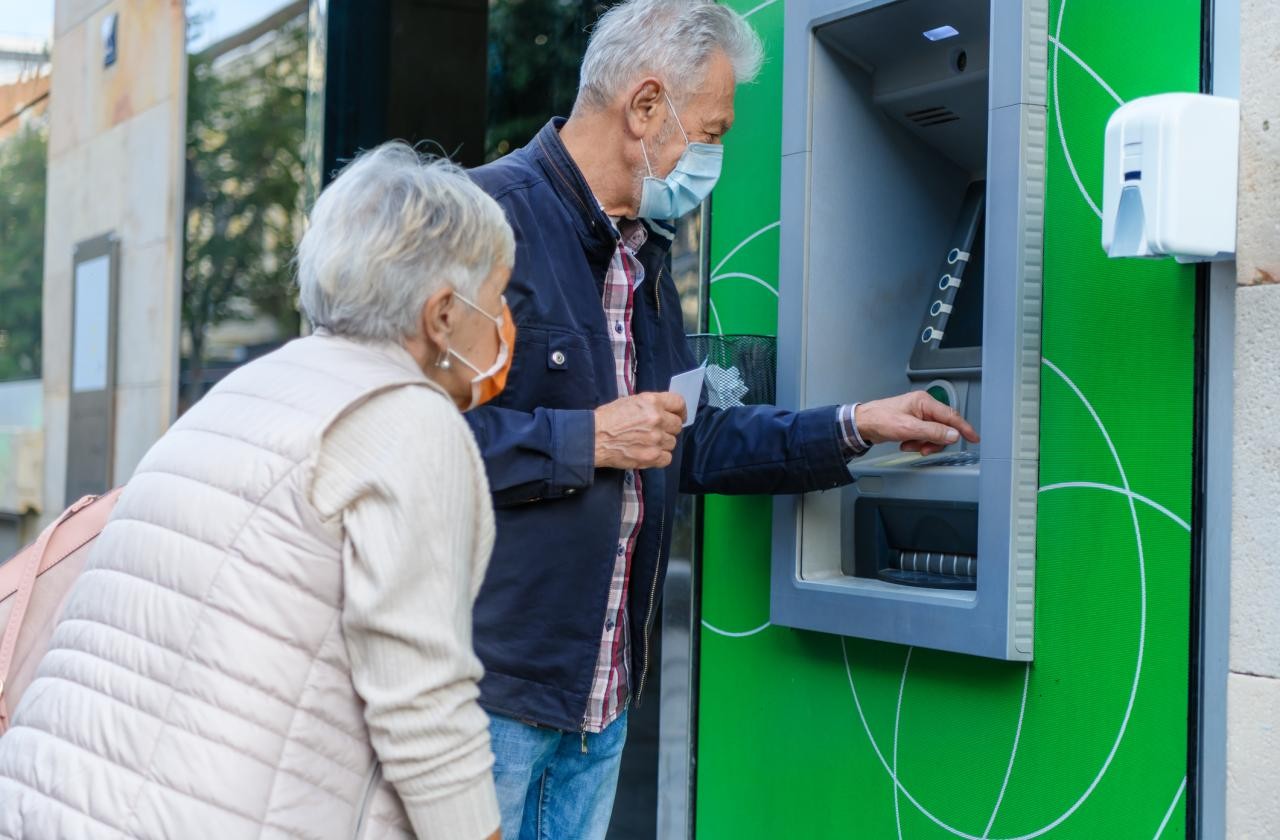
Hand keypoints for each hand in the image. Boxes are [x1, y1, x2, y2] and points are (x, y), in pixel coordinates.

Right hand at [594, 392, 686, 469]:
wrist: (594, 438)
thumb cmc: (607, 419)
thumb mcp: (630, 402)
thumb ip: (650, 405)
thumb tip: (664, 410)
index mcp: (652, 402)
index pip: (679, 403)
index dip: (680, 410)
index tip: (679, 415)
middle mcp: (657, 419)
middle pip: (677, 425)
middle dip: (669, 428)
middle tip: (657, 431)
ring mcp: (655, 439)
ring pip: (672, 442)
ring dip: (663, 443)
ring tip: (648, 442)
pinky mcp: (652, 456)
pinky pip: (667, 458)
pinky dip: (660, 457)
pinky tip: (649, 453)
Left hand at [855, 391, 979, 456]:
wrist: (862, 424)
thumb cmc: (880, 420)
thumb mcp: (908, 428)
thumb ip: (933, 432)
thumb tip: (953, 435)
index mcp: (925, 402)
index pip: (951, 416)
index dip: (964, 428)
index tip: (974, 438)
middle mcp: (923, 406)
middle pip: (943, 428)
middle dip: (934, 441)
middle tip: (923, 448)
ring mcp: (918, 415)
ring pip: (933, 435)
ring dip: (923, 444)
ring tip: (909, 445)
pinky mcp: (912, 423)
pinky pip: (923, 437)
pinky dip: (916, 443)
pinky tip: (905, 444)